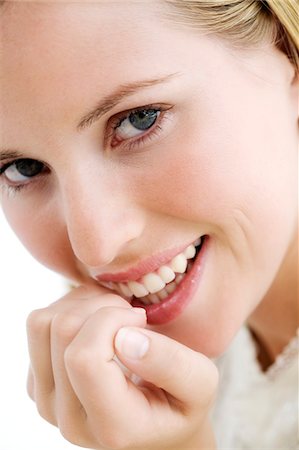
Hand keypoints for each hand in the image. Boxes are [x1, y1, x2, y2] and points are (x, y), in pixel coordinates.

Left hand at [26, 284, 218, 449]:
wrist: (153, 422)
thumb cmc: (180, 401)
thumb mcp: (200, 383)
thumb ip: (172, 363)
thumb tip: (124, 336)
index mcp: (112, 427)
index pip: (84, 358)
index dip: (110, 321)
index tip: (139, 318)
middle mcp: (69, 419)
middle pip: (60, 331)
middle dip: (100, 307)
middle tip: (131, 315)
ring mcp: (48, 402)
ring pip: (42, 323)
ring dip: (82, 305)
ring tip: (114, 316)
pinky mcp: (38, 382)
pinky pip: (38, 326)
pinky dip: (69, 310)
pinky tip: (98, 323)